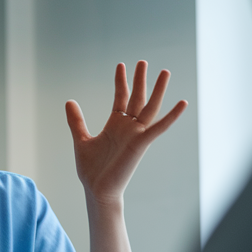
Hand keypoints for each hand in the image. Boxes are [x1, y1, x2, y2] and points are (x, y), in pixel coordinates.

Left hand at [67, 61, 186, 205]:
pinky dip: (172, 116)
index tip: (121, 65)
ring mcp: (136, 134)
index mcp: (115, 125)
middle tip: (142, 61)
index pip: (121, 97)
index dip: (121, 81)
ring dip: (158, 90)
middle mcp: (128, 127)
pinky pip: (159, 128)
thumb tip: (69, 101)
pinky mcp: (142, 144)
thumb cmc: (92, 170)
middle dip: (139, 80)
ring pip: (150, 107)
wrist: (97, 190)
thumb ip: (76, 121)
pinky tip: (182, 102)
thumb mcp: (81, 139)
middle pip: (137, 98)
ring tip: (164, 72)